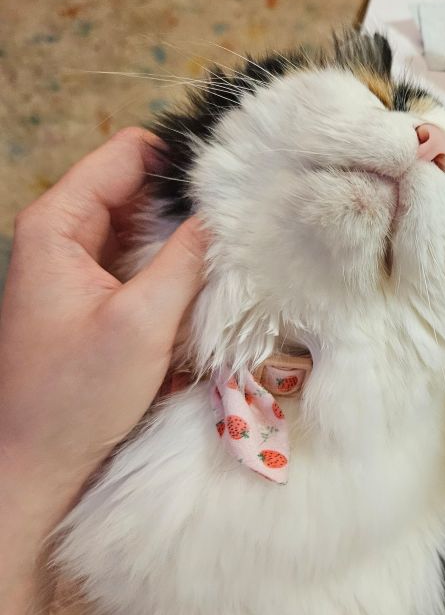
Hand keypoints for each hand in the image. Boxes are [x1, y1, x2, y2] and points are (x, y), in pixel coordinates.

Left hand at [0, 128, 206, 536]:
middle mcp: (61, 234)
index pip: (127, 154)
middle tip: (237, 223)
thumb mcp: (142, 322)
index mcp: (58, 224)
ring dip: (178, 236)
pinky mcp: (89, 295)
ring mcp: (73, 265)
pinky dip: (167, 265)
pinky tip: (198, 285)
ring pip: (139, 224)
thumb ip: (185, 258)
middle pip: (135, 186)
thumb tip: (222, 210)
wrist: (38, 460)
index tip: (229, 182)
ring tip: (225, 254)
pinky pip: (135, 259)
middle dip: (183, 201)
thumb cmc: (77, 395)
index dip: (178, 160)